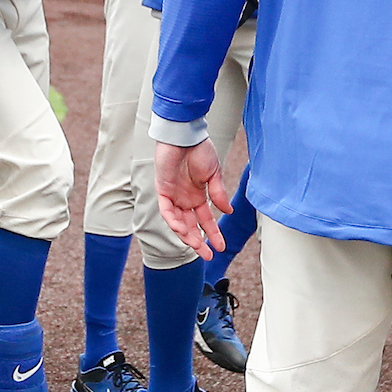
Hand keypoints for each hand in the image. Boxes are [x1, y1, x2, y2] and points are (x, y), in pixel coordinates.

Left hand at [154, 140, 230, 260]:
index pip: (205, 220)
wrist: (185, 135)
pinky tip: (182, 229)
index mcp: (198, 195)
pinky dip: (173, 221)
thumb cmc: (199, 150)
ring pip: (178, 222)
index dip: (213, 233)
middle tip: (208, 255)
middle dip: (199, 242)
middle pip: (191, 226)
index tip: (222, 246)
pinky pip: (166, 210)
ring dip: (186, 235)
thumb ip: (218, 194)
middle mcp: (185, 199)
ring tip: (196, 245)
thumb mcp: (214, 174)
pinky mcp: (163, 190)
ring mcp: (174, 195)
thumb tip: (228, 212)